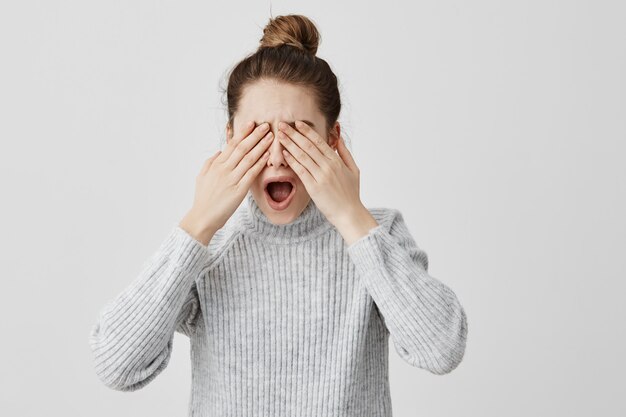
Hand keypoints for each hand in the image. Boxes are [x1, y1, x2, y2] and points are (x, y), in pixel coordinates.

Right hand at [179, 121, 272, 242]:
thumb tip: (219, 151)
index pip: (231, 144)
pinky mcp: (239, 191)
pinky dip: (260, 163)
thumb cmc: (203, 198)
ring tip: (271, 137)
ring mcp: (231, 179)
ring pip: (248, 158)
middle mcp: (224, 169)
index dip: (243, 133)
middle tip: (266, 125)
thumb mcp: (202, 176)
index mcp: (216, 164)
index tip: (252, 123)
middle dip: (255, 135)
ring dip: (261, 146)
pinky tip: (267, 156)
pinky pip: (251, 174)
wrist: (202, 217)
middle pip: (242, 148)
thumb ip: (210, 162)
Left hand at [276, 120, 368, 228]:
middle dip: (294, 134)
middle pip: (308, 146)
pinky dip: (292, 161)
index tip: (297, 123)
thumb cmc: (351, 193)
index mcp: (337, 161)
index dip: (307, 131)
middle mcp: (329, 166)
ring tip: (280, 135)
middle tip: (282, 124)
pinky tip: (284, 153)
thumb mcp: (353, 170)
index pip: (320, 141)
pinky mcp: (314, 188)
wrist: (349, 213)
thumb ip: (345, 153)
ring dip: (290, 144)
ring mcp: (321, 176)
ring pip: (303, 156)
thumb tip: (339, 138)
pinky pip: (301, 171)